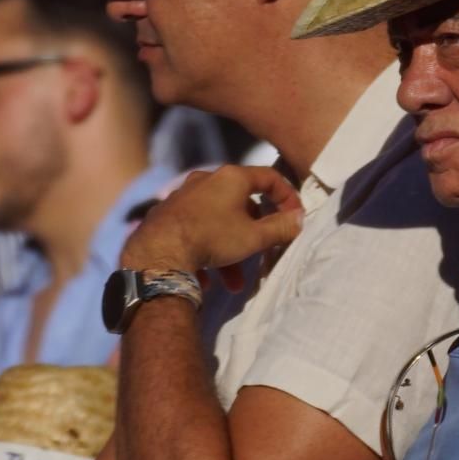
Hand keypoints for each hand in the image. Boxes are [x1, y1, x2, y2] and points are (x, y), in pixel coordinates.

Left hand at [121, 165, 303, 289]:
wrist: (158, 252)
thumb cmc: (213, 237)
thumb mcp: (254, 236)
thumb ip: (280, 227)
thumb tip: (300, 218)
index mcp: (231, 177)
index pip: (269, 177)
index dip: (287, 196)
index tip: (295, 216)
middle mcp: (206, 179)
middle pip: (241, 203)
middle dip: (253, 233)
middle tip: (261, 252)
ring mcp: (183, 196)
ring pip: (217, 221)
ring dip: (230, 251)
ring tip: (233, 282)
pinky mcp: (165, 214)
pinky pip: (195, 230)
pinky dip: (206, 250)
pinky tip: (207, 278)